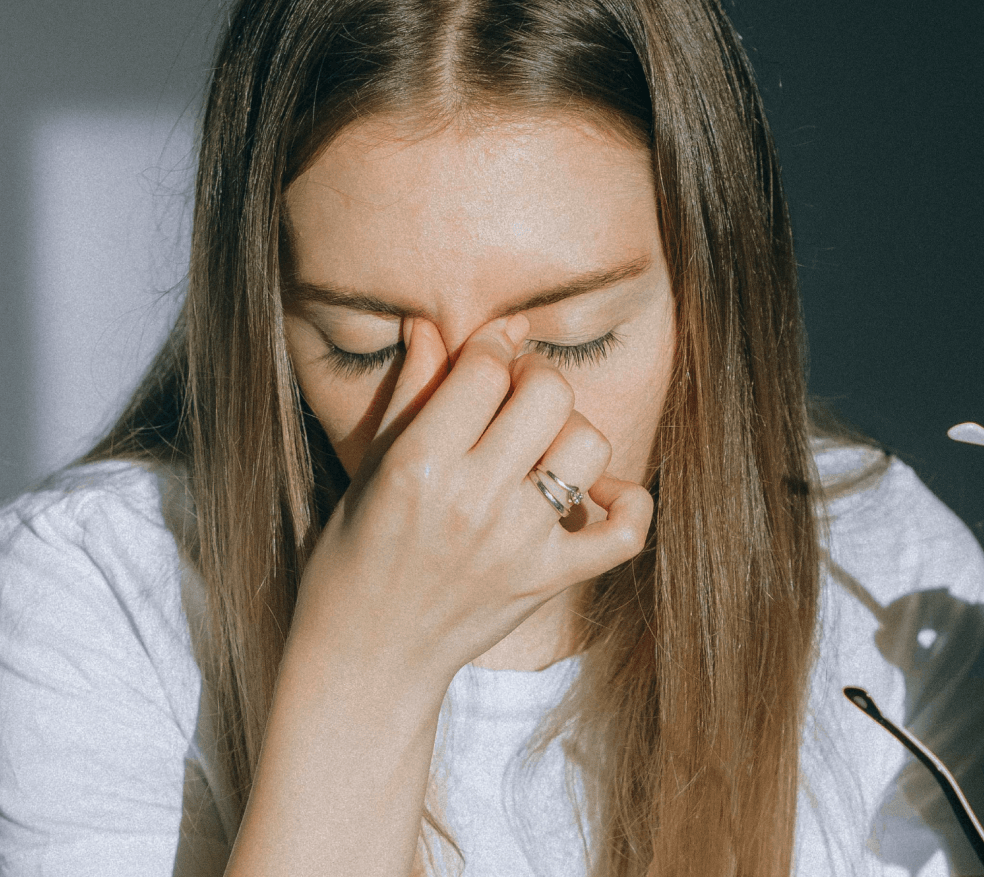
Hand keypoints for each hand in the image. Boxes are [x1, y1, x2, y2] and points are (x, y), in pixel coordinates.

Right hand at [290, 314, 653, 683]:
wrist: (367, 659)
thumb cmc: (355, 555)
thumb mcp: (371, 468)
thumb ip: (410, 394)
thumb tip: (432, 324)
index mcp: (419, 466)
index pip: (485, 369)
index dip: (490, 350)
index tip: (485, 361)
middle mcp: (474, 501)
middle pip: (548, 393)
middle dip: (535, 379)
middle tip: (516, 398)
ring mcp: (518, 544)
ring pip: (589, 444)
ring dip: (572, 432)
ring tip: (543, 447)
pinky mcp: (550, 581)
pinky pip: (626, 531)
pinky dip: (628, 502)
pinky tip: (598, 491)